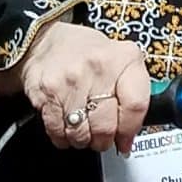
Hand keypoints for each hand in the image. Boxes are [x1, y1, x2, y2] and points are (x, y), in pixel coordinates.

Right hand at [7, 23, 151, 152]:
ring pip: (81, 133)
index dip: (130, 130)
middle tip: (102, 138)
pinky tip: (66, 127)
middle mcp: (98, 68)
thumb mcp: (119, 59)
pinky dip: (63, 137)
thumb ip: (132, 92)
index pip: (136, 105)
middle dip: (104, 140)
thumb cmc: (86, 54)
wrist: (45, 41)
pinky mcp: (48, 93)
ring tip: (83, 131)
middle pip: (107, 125)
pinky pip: (58, 130)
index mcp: (123, 58)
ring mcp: (71, 81)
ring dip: (83, 140)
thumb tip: (130, 134)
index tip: (126, 139)